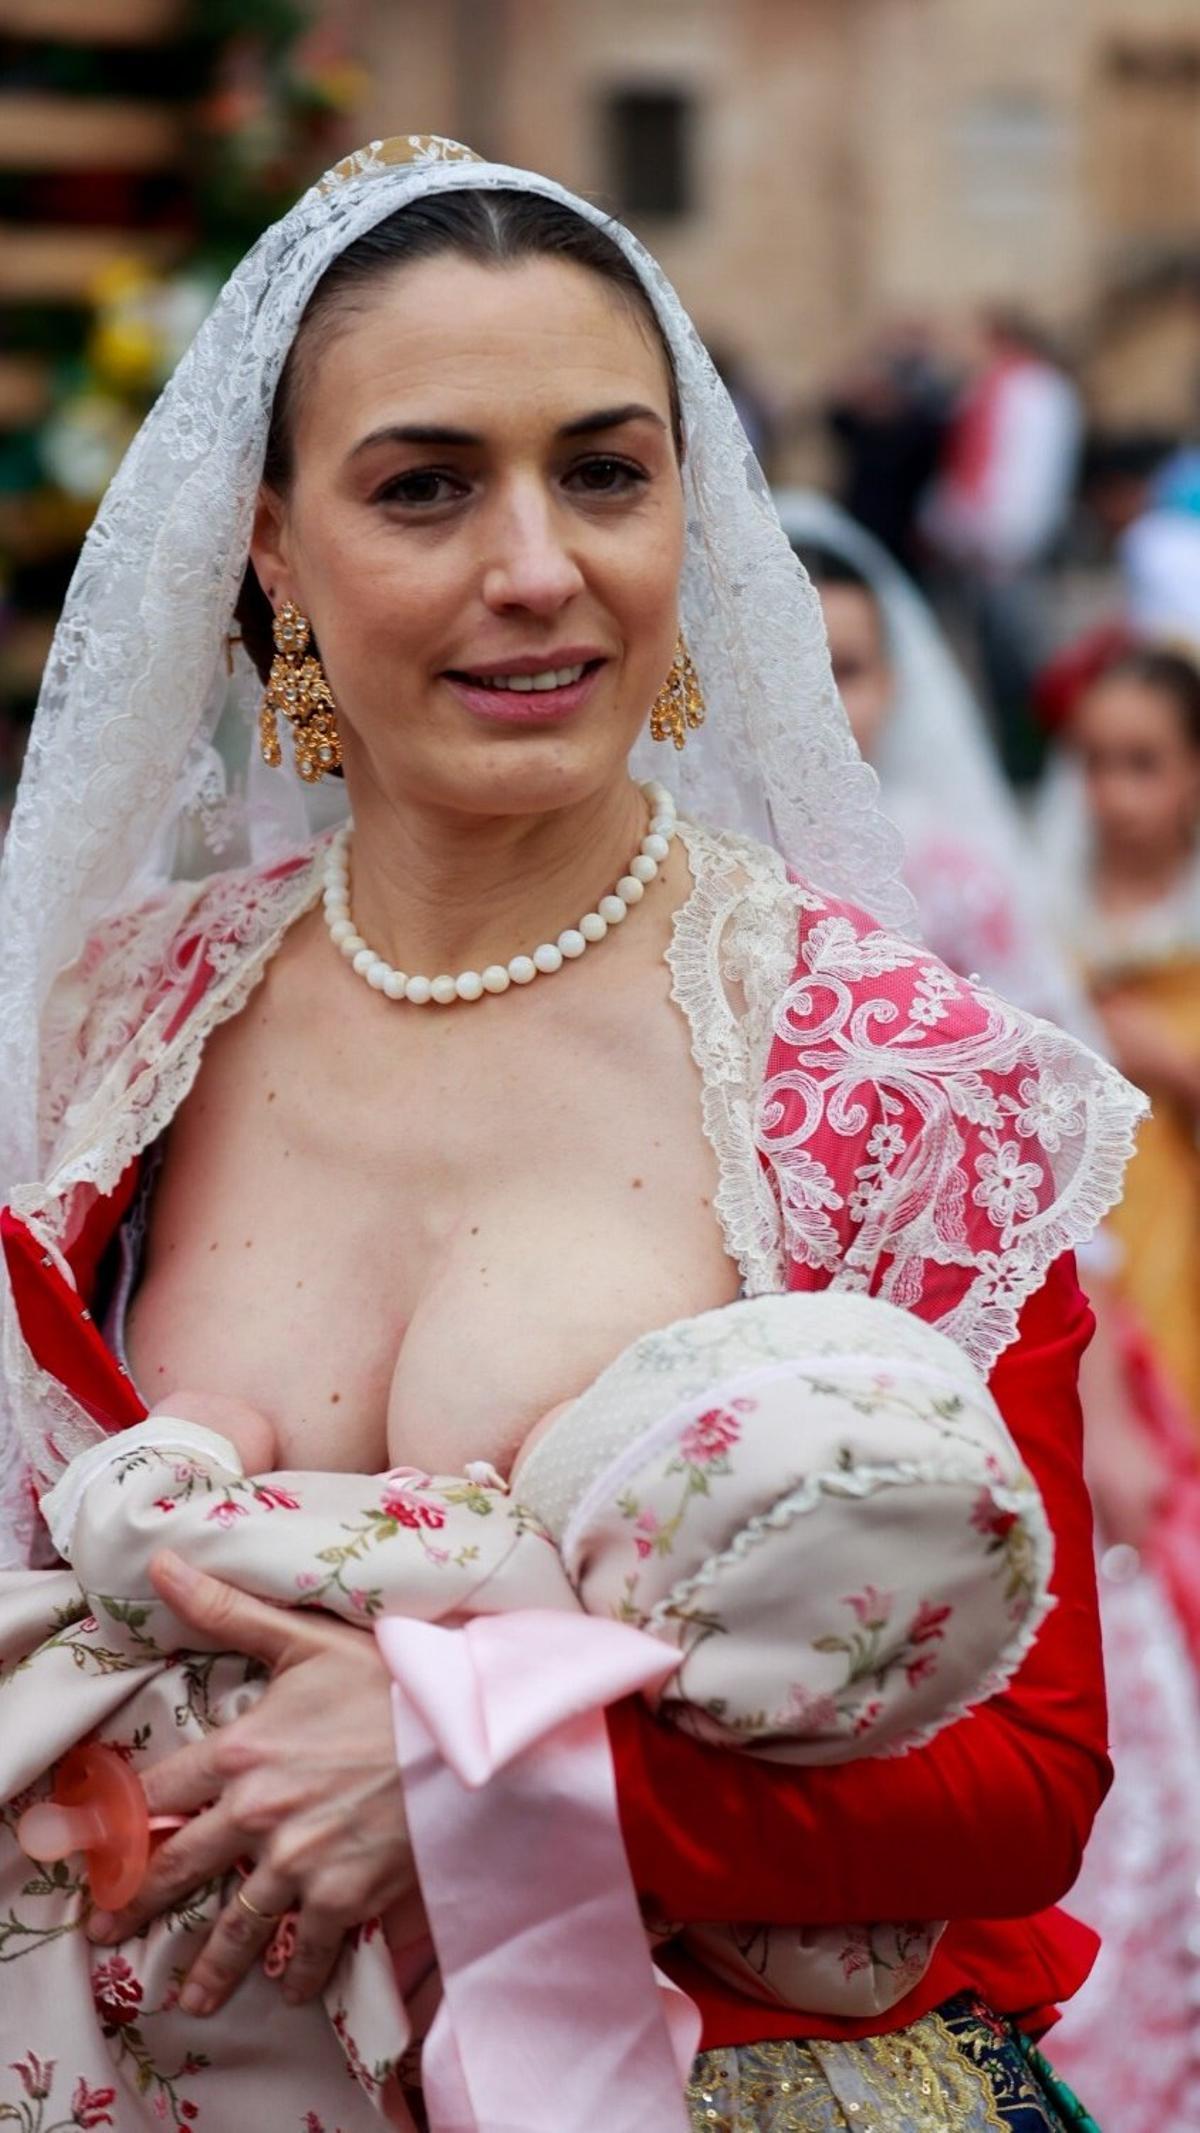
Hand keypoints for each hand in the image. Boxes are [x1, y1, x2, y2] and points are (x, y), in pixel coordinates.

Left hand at [85, 1549, 415, 2016]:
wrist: (467, 1733)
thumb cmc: (391, 1681)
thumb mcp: (305, 1640)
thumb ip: (227, 1611)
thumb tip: (160, 1564)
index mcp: (240, 1752)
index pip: (158, 1793)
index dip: (122, 1821)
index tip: (100, 1849)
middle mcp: (257, 1815)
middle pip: (178, 1868)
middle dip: (137, 1905)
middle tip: (107, 1932)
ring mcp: (299, 1863)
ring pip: (235, 1925)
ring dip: (208, 1967)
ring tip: (187, 1997)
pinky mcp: (344, 1896)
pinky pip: (305, 1948)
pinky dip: (296, 1974)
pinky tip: (287, 1989)